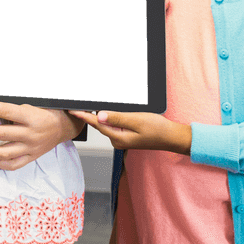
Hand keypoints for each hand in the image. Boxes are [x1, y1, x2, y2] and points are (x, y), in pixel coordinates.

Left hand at [0, 99, 84, 169]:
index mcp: (31, 116)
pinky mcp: (31, 157)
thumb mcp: (33, 100)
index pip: (5, 111)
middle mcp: (31, 134)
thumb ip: (11, 101)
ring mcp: (31, 148)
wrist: (65, 126)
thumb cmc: (46, 109)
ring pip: (3, 152)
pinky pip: (12, 164)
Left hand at [69, 110, 191, 153]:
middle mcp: (117, 140)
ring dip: (99, 114)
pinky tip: (106, 110)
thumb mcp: (137, 120)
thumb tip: (100, 115)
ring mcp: (121, 138)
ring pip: (106, 124)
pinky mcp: (125, 135)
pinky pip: (113, 125)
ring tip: (89, 104)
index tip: (71, 110)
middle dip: (89, 113)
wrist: (171, 137)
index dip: (83, 115)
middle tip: (78, 103)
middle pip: (99, 124)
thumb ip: (117, 118)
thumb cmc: (158, 129)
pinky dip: (109, 116)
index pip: (96, 124)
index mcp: (118, 138)